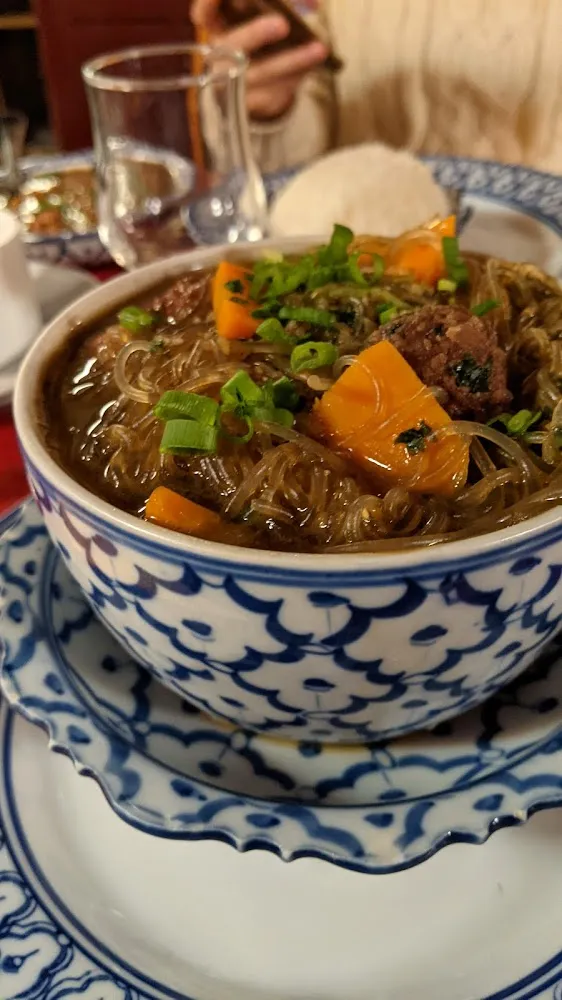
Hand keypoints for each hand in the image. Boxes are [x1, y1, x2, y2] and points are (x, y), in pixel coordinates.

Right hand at [191, 0, 327, 120]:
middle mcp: (218, 55)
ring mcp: (231, 83)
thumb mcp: (257, 21)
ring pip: (259, 73)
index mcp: (216, 27)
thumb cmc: (258, 42)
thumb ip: (276, 9)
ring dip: (292, 61)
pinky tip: (315, 64)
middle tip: (282, 24)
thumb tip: (309, 4)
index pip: (204, 14)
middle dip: (256, 34)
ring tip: (319, 50)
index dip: (209, 3)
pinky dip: (297, 77)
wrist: (255, 88)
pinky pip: (274, 93)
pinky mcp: (249, 104)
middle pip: (232, 45)